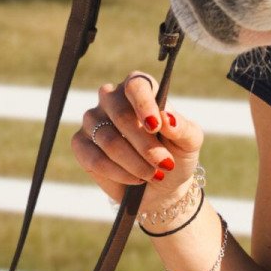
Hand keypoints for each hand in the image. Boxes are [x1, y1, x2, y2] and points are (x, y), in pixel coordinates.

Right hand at [71, 70, 203, 209]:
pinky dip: (118, 172)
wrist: (162, 185)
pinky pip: (94, 158)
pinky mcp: (80, 145)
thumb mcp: (189, 141)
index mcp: (139, 89)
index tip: (156, 126)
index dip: (144, 104)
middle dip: (145, 144)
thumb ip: (182, 127)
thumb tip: (167, 118)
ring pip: (109, 140)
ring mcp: (93, 120)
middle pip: (121, 114)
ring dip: (135, 162)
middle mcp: (112, 99)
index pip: (136, 85)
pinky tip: (135, 179)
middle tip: (164, 163)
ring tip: (154, 174)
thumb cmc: (175, 153)